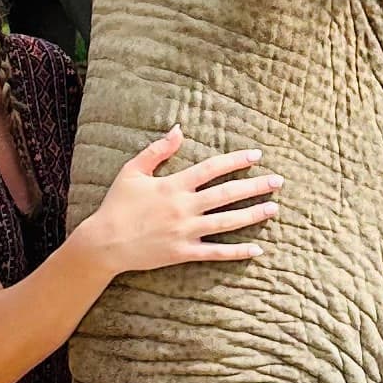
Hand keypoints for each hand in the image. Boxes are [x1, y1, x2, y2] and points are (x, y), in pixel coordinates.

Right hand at [86, 129, 279, 275]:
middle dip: (255, 186)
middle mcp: (184, 207)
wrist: (104, 243)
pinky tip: (257, 249)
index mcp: (174, 185)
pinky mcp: (184, 253)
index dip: (236, 160)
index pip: (213, 169)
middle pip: (227, 194)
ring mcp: (186, 231)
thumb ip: (157, 150)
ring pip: (227, 222)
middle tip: (278, 181)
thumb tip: (179, 128)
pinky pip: (216, 252)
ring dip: (253, 214)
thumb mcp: (132, 171)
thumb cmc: (117, 205)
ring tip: (273, 208)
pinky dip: (237, 252)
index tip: (256, 155)